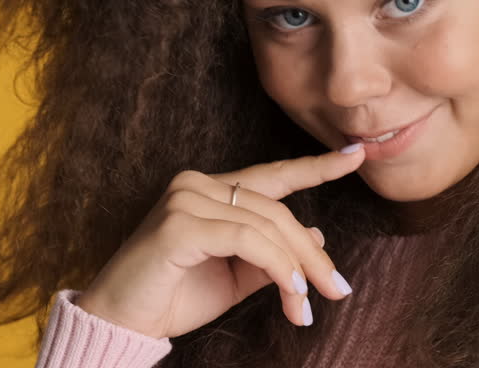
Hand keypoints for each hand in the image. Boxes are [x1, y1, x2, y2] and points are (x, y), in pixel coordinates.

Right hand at [75, 143, 365, 338]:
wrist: (122, 322)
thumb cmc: (173, 298)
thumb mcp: (234, 277)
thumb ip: (271, 255)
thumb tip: (316, 234)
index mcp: (210, 190)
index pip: (272, 176)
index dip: (315, 166)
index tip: (356, 156)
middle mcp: (197, 184)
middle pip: (277, 210)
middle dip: (313, 254)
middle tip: (338, 290)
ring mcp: (186, 199)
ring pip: (266, 226)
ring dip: (297, 269)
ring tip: (308, 306)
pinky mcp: (179, 224)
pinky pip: (246, 240)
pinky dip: (277, 267)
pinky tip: (291, 294)